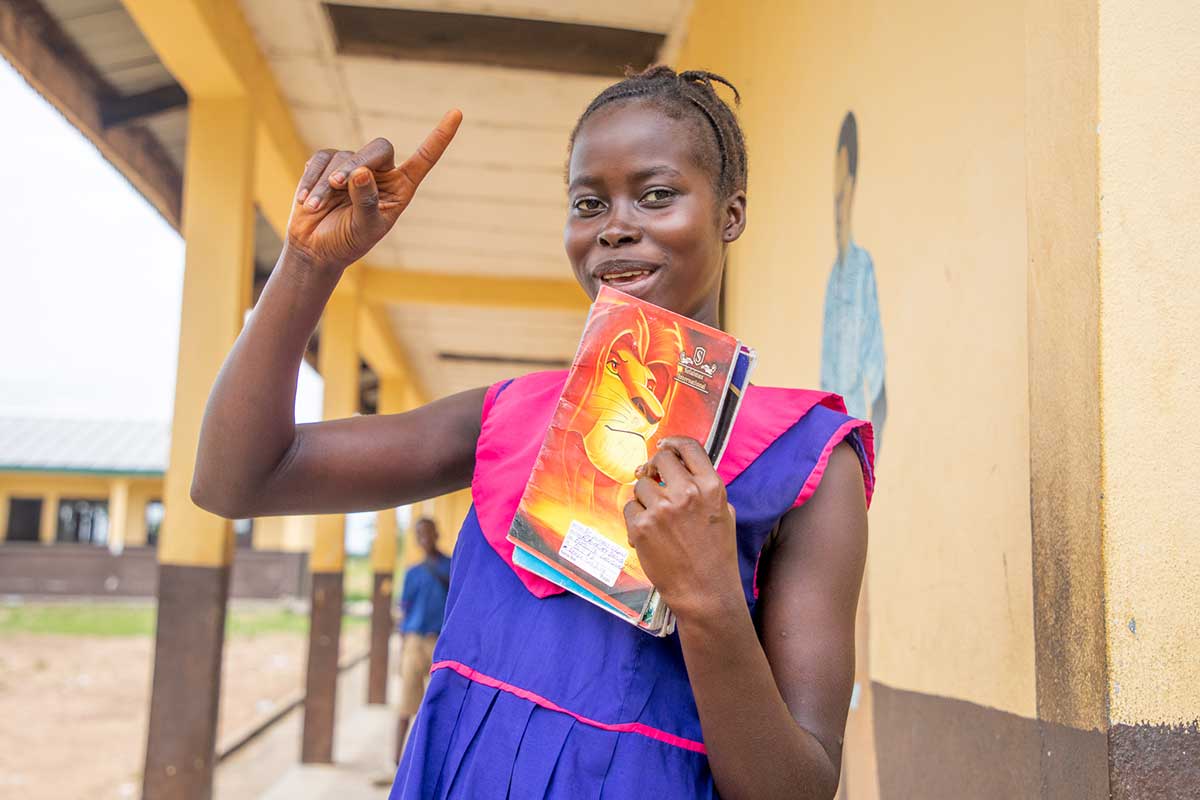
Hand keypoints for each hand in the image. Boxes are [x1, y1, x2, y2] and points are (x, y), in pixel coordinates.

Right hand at [286, 110, 462, 269]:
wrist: (316, 248)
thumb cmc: (347, 242)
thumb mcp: (364, 228)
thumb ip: (366, 202)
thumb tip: (361, 171)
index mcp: (401, 188)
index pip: (424, 158)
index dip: (440, 137)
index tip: (458, 113)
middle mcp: (381, 173)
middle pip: (377, 149)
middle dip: (357, 163)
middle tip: (337, 184)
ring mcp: (354, 166)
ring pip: (343, 157)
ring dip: (326, 182)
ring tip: (316, 206)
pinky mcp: (327, 164)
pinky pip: (321, 160)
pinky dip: (311, 178)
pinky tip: (306, 200)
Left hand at [622, 437, 742, 621]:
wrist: (704, 591)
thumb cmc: (716, 554)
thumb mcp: (723, 512)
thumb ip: (704, 486)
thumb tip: (678, 465)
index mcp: (711, 487)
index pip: (688, 447)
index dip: (673, 443)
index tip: (664, 446)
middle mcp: (686, 493)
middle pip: (659, 459)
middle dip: (655, 468)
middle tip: (655, 479)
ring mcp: (661, 509)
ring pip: (641, 485)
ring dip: (645, 497)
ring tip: (658, 519)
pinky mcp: (641, 526)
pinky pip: (629, 507)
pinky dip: (636, 518)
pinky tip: (650, 534)